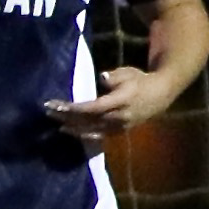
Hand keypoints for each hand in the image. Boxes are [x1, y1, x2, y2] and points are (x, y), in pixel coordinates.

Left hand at [46, 66, 176, 140]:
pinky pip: (98, 135)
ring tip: (55, 123)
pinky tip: (70, 131)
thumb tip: (102, 77)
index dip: (73, 108)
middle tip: (48, 112)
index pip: (93, 107)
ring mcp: (120, 127)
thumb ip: (114, 77)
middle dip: (67, 117)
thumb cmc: (140, 81)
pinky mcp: (119, 132)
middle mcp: (119, 117)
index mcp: (121, 100)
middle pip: (89, 120)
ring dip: (72, 127)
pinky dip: (83, 134)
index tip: (56, 104)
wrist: (160, 96)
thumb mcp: (129, 73)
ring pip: (92, 130)